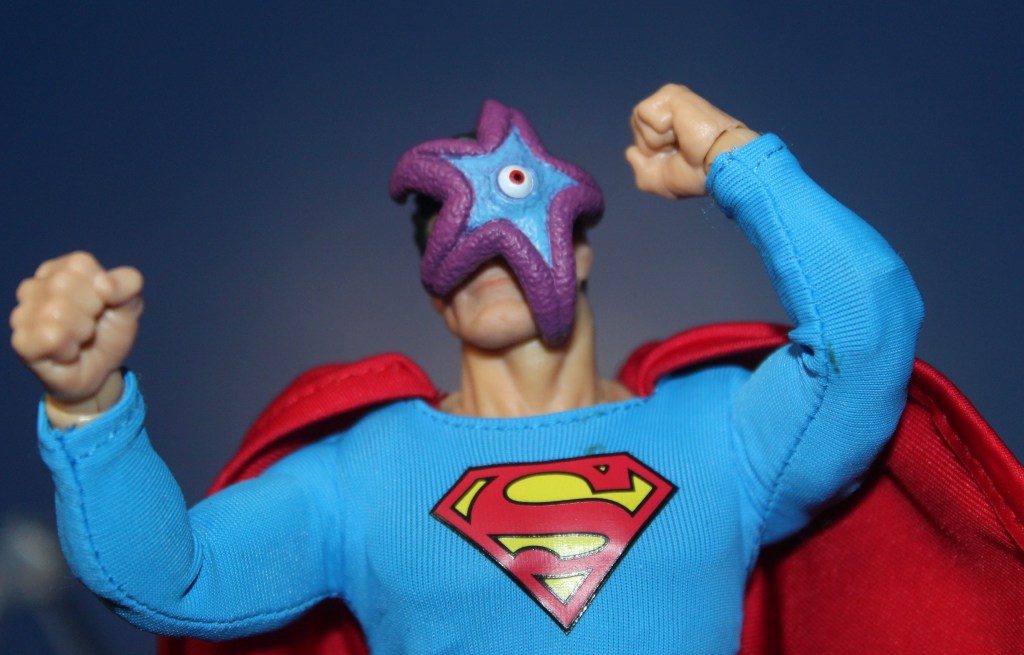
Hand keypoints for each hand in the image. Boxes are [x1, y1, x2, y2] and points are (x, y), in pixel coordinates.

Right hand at [10, 252, 142, 408]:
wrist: (103, 370)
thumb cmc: (109, 330)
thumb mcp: (130, 303)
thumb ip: (128, 284)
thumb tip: (105, 285)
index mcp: (61, 269)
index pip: (79, 263)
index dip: (101, 288)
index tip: (102, 304)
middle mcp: (35, 286)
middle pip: (65, 285)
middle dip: (90, 311)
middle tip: (90, 324)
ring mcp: (23, 314)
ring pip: (57, 312)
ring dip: (81, 332)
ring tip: (79, 338)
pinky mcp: (21, 341)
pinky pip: (50, 337)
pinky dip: (69, 349)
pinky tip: (67, 352)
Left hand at [626, 84, 757, 198]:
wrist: (718, 164)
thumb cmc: (697, 173)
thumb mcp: (660, 182)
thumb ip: (641, 171)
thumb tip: (630, 152)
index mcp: (670, 126)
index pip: (639, 138)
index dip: (651, 155)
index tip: (678, 158)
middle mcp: (669, 109)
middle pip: (636, 128)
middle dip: (651, 147)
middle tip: (679, 149)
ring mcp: (670, 99)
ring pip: (638, 121)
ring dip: (656, 140)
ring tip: (682, 139)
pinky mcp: (671, 93)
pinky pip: (643, 113)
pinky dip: (659, 130)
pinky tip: (681, 130)